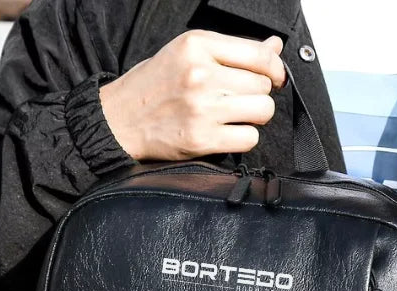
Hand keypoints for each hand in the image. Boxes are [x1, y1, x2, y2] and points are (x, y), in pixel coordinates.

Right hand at [99, 31, 285, 160]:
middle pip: (262, 86)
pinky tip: (226, 131)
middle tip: (238, 99)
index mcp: (197, 45)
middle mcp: (201, 74)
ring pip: (262, 111)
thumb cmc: (155, 84)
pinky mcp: (202, 138)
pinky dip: (243, 137)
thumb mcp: (188, 53)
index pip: (259, 55)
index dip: (276, 68)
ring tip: (234, 114)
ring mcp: (202, 108)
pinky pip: (249, 139)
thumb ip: (232, 51)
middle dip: (257, 94)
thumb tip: (275, 47)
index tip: (276, 77)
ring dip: (254, 116)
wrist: (120, 119)